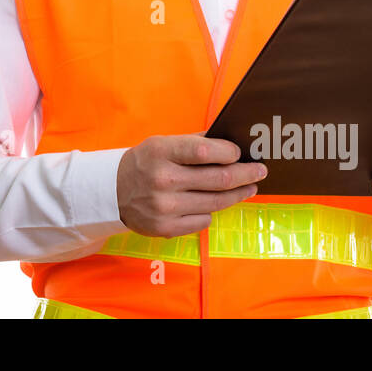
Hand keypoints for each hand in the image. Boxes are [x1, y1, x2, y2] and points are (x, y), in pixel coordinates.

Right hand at [116, 133, 265, 238]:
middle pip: (218, 179)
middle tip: (260, 171)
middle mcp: (163, 180)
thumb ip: (194, 143)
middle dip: (245, 174)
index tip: (240, 153)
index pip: (205, 151)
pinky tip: (213, 202)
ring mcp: (165, 207)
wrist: (111, 191)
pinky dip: (212, 210)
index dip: (229, 152)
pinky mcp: (166, 228)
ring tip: (249, 187)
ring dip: (238, 194)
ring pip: (216, 202)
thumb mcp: (161, 144)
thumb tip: (230, 142)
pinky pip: (204, 220)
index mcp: (161, 152)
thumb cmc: (144, 163)